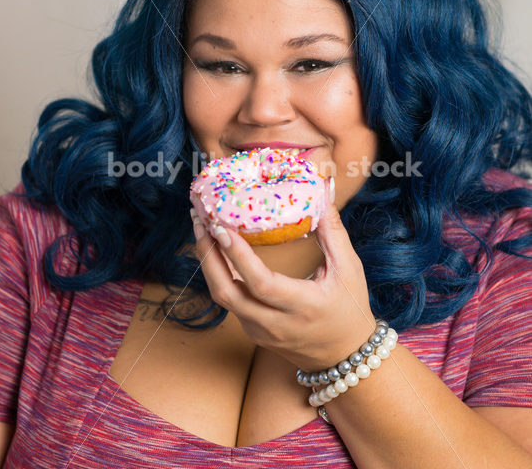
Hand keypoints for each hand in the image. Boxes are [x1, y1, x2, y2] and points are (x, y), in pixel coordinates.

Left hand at [191, 178, 375, 370]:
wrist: (345, 357)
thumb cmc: (350, 310)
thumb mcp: (349, 270)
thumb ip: (333, 232)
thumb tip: (322, 193)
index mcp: (302, 307)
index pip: (261, 283)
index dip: (238, 256)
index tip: (221, 227)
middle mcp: (275, 324)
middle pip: (227, 293)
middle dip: (208, 255)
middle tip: (200, 220)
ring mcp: (260, 331)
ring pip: (223, 297)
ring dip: (208, 262)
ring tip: (202, 229)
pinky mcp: (252, 332)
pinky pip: (229, 301)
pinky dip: (217, 274)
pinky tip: (215, 251)